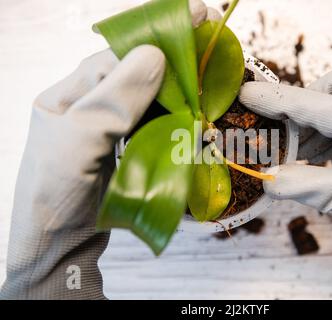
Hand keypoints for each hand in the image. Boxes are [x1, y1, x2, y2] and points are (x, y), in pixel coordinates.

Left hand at [0, 0, 214, 299]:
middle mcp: (91, 104)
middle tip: (211, 47)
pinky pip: (157, 125)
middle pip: (138, 71)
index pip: (117, 54)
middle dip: (175, 58)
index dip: (157, 34)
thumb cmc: (54, 195)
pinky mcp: (127, 149)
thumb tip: (152, 56)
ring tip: (209, 83)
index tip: (196, 16)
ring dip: (180, 90)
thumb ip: (112, 99)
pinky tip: (194, 117)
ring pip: (152, 98)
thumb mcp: (75, 143)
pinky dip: (177, 119)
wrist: (59, 246)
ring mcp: (110, 128)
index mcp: (69, 93)